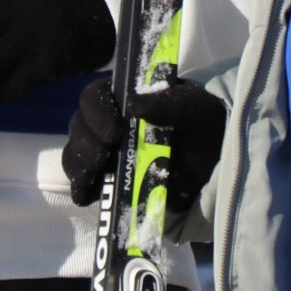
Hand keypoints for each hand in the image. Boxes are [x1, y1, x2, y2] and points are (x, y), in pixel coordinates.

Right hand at [63, 73, 225, 209]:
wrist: (214, 163)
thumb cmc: (201, 124)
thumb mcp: (194, 109)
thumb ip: (169, 103)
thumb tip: (135, 104)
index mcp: (125, 97)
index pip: (95, 96)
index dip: (97, 111)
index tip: (113, 132)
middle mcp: (108, 121)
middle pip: (80, 126)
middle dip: (87, 142)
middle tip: (104, 156)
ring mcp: (105, 152)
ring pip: (76, 153)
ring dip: (80, 164)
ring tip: (95, 176)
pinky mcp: (108, 179)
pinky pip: (83, 181)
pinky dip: (80, 187)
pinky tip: (86, 195)